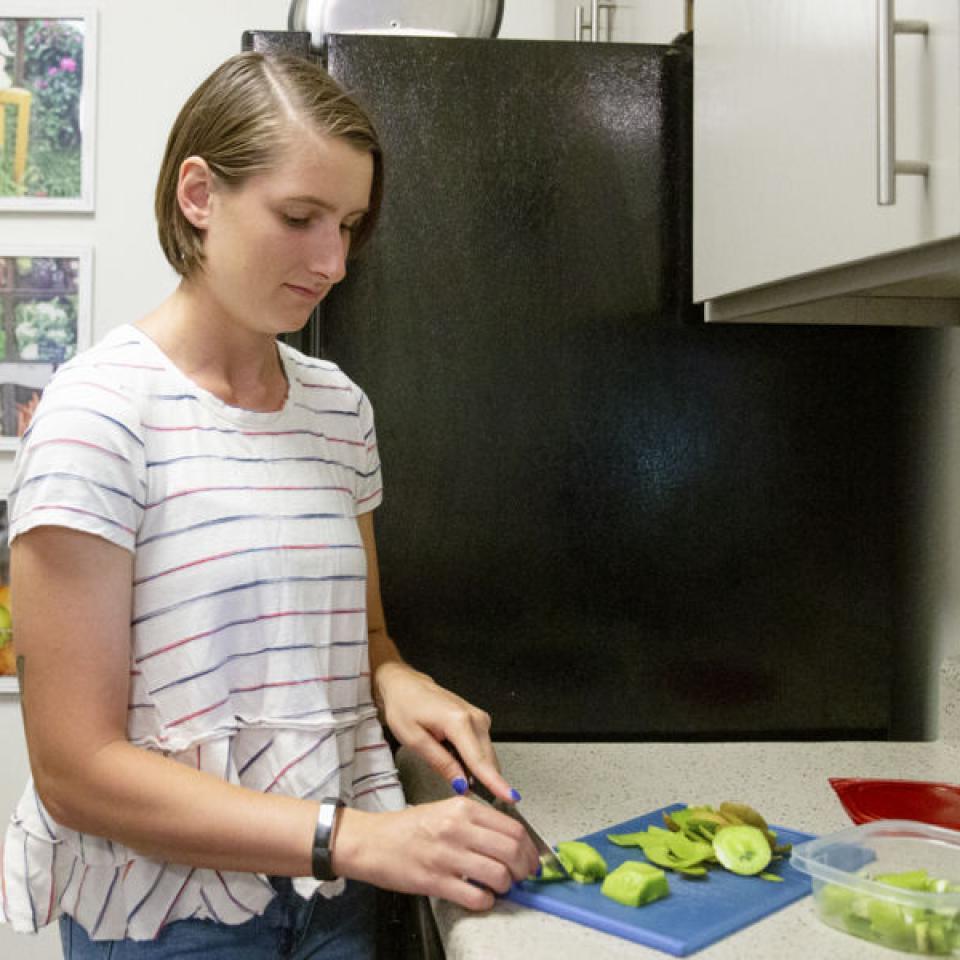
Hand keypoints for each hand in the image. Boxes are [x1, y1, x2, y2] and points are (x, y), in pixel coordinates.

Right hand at [332, 797, 539, 910]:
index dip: (529, 849)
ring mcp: (446, 855)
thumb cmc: (407, 828)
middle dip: (524, 868)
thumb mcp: (445, 810)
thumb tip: (509, 839)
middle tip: (523, 876)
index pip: (512, 828)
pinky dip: (486, 901)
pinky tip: (481, 897)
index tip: (531, 859)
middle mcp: (457, 828)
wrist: (372, 842)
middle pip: (511, 850)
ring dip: (506, 886)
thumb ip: (476, 820)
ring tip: (501, 887)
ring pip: (498, 874)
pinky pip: (475, 896)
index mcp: (462, 808)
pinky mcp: (435, 881)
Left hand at [375, 661, 518, 802]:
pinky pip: (483, 748)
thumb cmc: (405, 707)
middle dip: (482, 781)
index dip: (495, 782)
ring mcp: (479, 717)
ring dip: (476, 770)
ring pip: (487, 756)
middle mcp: (475, 718)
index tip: (510, 797)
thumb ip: (442, 763)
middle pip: (487, 760)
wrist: (405, 685)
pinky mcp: (479, 720)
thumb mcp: (414, 740)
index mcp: (458, 721)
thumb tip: (462, 784)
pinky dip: (473, 759)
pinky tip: (454, 754)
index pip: (480, 760)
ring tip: (449, 763)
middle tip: (460, 789)